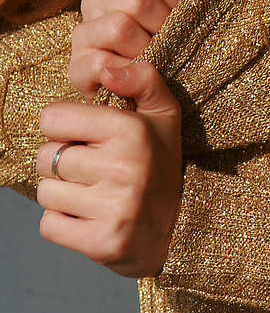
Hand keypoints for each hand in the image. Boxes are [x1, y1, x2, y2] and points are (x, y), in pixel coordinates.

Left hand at [37, 62, 182, 276]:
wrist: (180, 228)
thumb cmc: (161, 162)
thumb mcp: (163, 114)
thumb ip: (142, 79)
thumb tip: (106, 70)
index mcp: (131, 130)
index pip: (53, 119)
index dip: (62, 126)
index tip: (82, 135)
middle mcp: (122, 167)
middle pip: (46, 157)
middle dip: (61, 161)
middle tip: (88, 166)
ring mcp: (111, 208)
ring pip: (46, 192)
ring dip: (61, 193)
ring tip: (90, 191)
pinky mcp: (100, 242)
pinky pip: (49, 225)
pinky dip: (62, 222)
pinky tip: (88, 215)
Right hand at [70, 0, 189, 99]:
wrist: (151, 90)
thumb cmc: (167, 37)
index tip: (185, 11)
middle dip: (165, 23)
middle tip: (175, 40)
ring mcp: (82, 33)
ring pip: (119, 26)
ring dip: (148, 48)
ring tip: (158, 58)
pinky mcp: (76, 68)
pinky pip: (101, 63)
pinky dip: (128, 72)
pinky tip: (140, 75)